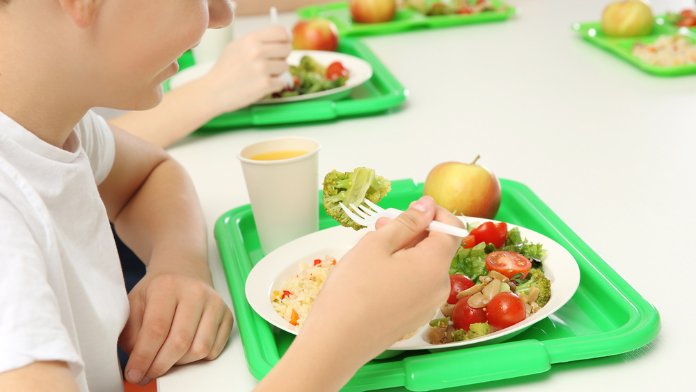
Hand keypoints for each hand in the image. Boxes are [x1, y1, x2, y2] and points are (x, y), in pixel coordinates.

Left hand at [119, 272, 233, 386]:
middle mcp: (195, 292)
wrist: (183, 271)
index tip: (134, 373)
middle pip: (179, 343)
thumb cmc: (157, 290)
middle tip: (147, 374)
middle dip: (160, 366)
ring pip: (199, 349)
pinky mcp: (227, 314)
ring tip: (166, 358)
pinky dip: (197, 358)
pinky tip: (184, 350)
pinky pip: (214, 349)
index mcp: (167, 286)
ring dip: (180, 363)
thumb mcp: (134, 303)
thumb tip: (138, 364)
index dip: (144, 357)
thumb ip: (131, 332)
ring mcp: (214, 303)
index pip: (156, 329)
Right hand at [201, 25, 291, 114]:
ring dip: (277, 72)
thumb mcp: (237, 47)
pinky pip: (281, 82)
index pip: (281, 32)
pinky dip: (273, 85)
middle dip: (282, 56)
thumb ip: (257, 41)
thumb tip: (282, 37)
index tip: (285, 43)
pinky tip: (260, 85)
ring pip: (286, 66)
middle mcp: (257, 51)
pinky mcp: (264, 85)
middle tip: (271, 63)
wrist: (213, 91)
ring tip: (261, 75)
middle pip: (287, 48)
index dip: (286, 38)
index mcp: (251, 39)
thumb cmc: (225, 70)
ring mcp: (262, 68)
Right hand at [254, 197, 463, 391]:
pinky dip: (403, 273)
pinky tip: (375, 275)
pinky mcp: (414, 318)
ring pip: (425, 267)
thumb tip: (428, 206)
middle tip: (381, 226)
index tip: (411, 208)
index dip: (435, 212)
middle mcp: (440, 287)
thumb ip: (407, 221)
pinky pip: (417, 286)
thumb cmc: (352, 290)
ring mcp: (428, 306)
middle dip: (414, 231)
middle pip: (437, 248)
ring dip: (406, 251)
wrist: (336, 343)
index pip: (452, 228)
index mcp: (435, 265)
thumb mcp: (377, 244)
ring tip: (372, 250)